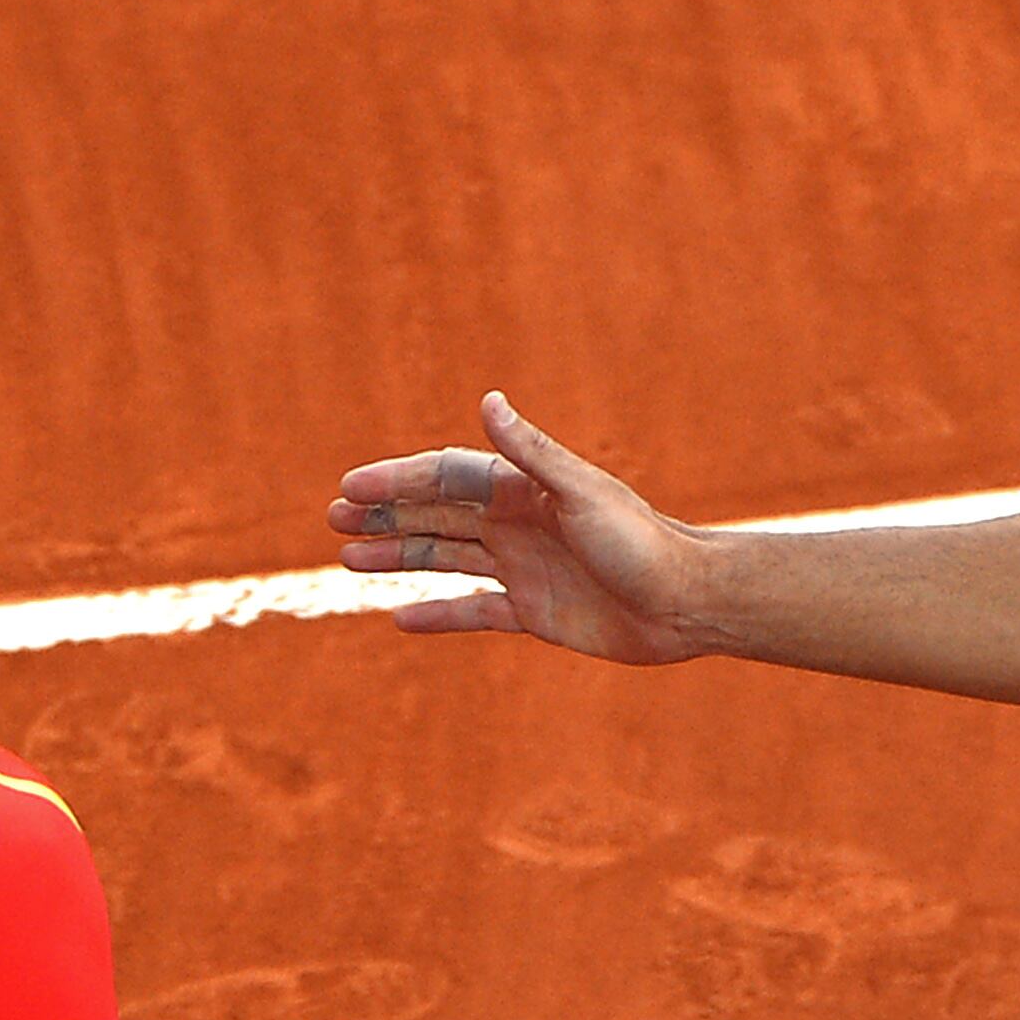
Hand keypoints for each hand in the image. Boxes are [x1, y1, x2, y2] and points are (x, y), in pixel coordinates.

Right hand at [325, 394, 707, 661]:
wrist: (686, 603)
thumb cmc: (642, 541)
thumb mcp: (582, 491)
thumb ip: (531, 452)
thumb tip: (488, 401)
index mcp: (524, 490)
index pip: (446, 478)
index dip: (397, 482)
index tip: (350, 490)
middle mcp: (516, 525)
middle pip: (437, 516)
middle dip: (386, 516)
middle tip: (332, 521)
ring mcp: (522, 569)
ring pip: (446, 558)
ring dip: (398, 557)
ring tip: (348, 559)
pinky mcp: (533, 612)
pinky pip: (473, 611)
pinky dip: (438, 614)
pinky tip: (399, 617)